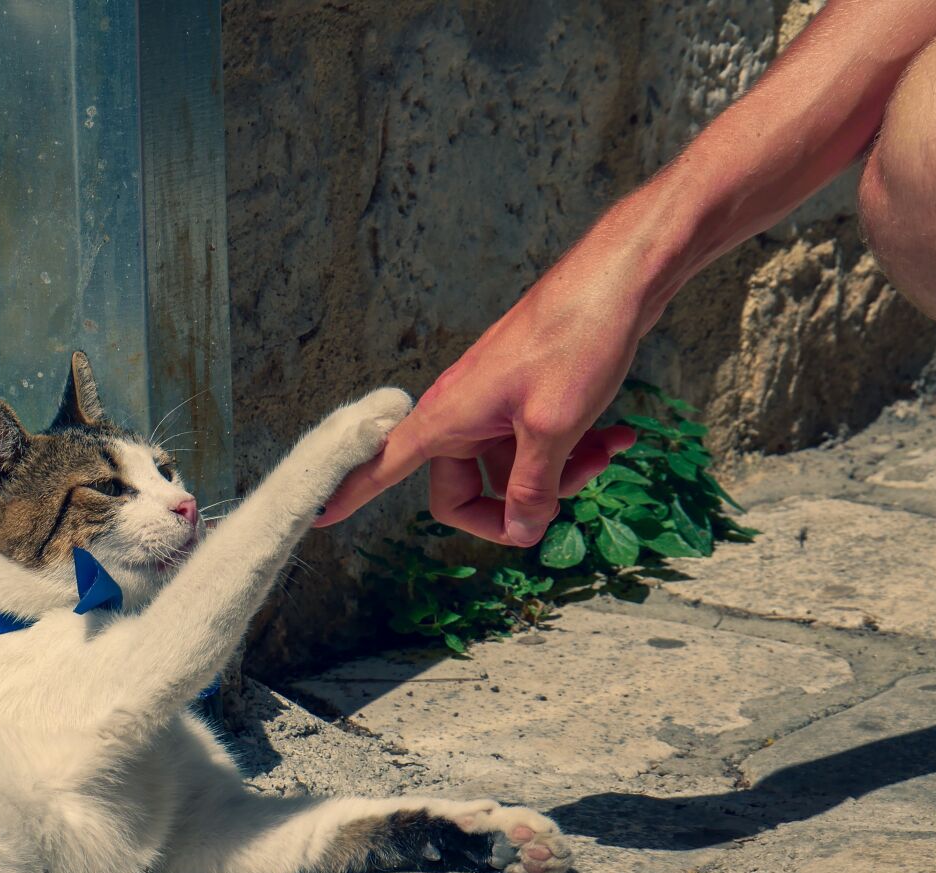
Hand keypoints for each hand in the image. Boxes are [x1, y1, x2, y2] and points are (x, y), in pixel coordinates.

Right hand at [316, 247, 649, 544]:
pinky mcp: (526, 394)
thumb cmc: (574, 340)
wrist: (616, 277)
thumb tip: (521, 531)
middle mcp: (462, 413)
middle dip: (517, 503)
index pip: (380, 465)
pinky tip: (617, 437)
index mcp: (446, 419)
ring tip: (605, 451)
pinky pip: (537, 441)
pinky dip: (576, 448)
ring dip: (561, 473)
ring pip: (512, 467)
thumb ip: (534, 487)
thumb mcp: (554, 427)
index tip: (318, 516)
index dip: (351, 493)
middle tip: (565, 498)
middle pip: (463, 489)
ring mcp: (494, 404)